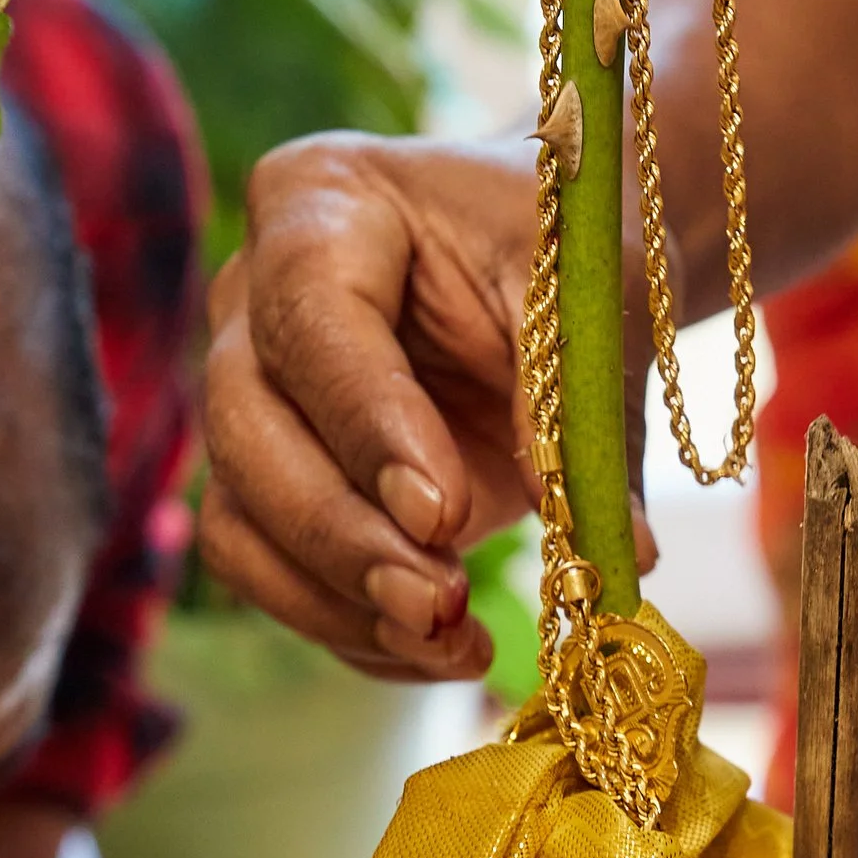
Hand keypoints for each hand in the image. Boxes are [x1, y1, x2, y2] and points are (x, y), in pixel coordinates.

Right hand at [198, 133, 656, 680]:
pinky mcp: (270, 484)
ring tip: (453, 645)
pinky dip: (353, 630)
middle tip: (442, 601)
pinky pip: (274, 577)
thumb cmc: (562, 247)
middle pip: (244, 430)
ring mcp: (247, 397)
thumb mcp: (586, 295)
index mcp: (321, 204)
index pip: (313, 321)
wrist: (550, 264)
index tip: (442, 513)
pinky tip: (440, 654)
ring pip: (239, 519)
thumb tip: (618, 552)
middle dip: (342, 535)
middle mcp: (250, 299)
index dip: (367, 425)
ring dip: (338, 601)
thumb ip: (577, 406)